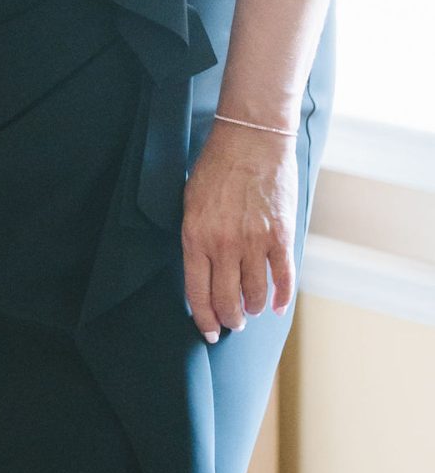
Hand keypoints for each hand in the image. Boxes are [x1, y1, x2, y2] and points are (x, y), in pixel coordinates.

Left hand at [180, 123, 298, 342]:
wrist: (251, 140)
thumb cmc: (217, 168)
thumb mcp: (191, 203)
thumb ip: (197, 238)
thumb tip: (204, 272)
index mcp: (195, 237)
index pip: (197, 293)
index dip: (204, 319)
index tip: (209, 332)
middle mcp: (224, 245)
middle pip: (227, 301)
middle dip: (230, 320)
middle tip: (233, 324)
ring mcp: (254, 242)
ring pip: (254, 294)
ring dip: (252, 308)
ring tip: (251, 310)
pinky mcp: (281, 236)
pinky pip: (283, 278)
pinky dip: (281, 298)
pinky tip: (276, 306)